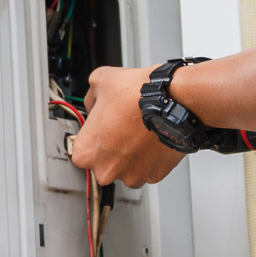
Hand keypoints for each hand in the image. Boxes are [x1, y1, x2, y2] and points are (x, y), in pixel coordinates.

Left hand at [72, 65, 184, 188]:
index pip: (83, 150)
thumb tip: (93, 103)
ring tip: (140, 132)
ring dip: (132, 155)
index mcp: (85, 153)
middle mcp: (106, 170)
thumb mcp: (100, 81)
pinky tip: (153, 139)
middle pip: (105, 164)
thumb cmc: (137, 95)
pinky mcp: (154, 176)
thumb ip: (90, 98)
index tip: (103, 127)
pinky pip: (149, 169)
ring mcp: (131, 175)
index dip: (94, 135)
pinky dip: (151, 157)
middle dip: (113, 148)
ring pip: (127, 169)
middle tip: (123, 128)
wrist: (172, 100)